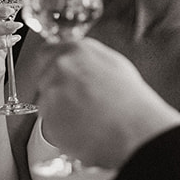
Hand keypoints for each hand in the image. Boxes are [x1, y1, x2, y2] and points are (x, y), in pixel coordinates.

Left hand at [36, 38, 179, 170]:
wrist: (134, 130)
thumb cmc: (131, 101)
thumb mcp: (114, 64)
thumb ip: (87, 59)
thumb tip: (77, 62)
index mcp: (77, 50)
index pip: (47, 52)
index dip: (52, 67)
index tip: (59, 78)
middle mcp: (61, 67)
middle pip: (45, 77)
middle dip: (58, 90)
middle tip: (79, 102)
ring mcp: (52, 92)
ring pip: (46, 101)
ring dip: (59, 109)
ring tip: (86, 117)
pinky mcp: (49, 118)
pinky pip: (49, 122)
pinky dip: (61, 127)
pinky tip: (82, 128)